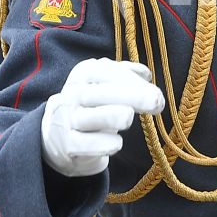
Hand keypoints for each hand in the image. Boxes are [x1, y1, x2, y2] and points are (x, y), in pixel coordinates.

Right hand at [40, 59, 165, 177]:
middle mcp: (73, 94)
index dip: (129, 79)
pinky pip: (84, 144)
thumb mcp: (105, 84)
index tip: (154, 90)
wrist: (60, 134)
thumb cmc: (92, 105)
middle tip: (156, 101)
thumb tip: (145, 74)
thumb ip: (125, 76)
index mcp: (84, 74)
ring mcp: (67, 120)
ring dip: (110, 116)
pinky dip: (101, 144)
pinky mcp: (68, 145)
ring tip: (128, 117)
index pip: (104, 71)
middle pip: (98, 93)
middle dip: (130, 95)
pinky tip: (117, 143)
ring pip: (87, 117)